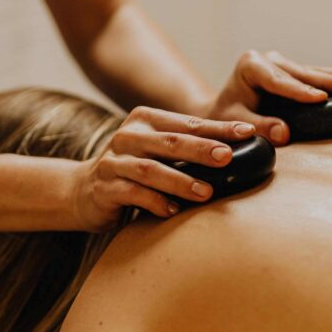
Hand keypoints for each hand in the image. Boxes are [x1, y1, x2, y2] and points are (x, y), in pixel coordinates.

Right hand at [70, 106, 255, 230]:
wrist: (82, 191)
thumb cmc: (134, 170)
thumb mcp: (158, 151)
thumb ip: (188, 147)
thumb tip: (241, 149)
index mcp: (146, 120)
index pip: (189, 124)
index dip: (219, 128)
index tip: (248, 133)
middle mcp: (127, 136)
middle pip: (171, 142)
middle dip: (202, 149)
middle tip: (229, 157)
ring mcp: (113, 161)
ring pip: (151, 169)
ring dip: (181, 181)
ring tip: (207, 192)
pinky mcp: (104, 188)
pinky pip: (132, 194)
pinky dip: (155, 202)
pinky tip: (173, 211)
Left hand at [203, 50, 331, 144]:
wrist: (221, 111)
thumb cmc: (225, 118)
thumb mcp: (233, 124)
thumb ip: (257, 127)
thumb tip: (284, 133)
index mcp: (250, 66)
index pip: (278, 81)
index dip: (300, 90)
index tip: (320, 98)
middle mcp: (267, 58)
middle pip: (302, 73)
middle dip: (329, 80)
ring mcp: (281, 62)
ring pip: (314, 71)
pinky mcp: (292, 70)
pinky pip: (316, 76)